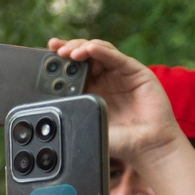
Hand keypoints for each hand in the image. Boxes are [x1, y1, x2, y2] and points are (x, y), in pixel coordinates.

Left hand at [50, 38, 181, 168]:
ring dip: (83, 48)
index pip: (74, 68)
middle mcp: (105, 79)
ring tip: (70, 52)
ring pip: (99, 51)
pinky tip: (90, 49)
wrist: (147, 146)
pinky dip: (102, 51)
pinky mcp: (135, 71)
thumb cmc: (120, 140)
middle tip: (56, 50)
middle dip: (68, 49)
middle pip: (85, 55)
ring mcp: (120, 73)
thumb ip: (73, 110)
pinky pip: (115, 57)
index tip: (47, 54)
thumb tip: (50, 103)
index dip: (61, 60)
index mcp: (92, 90)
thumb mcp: (88, 124)